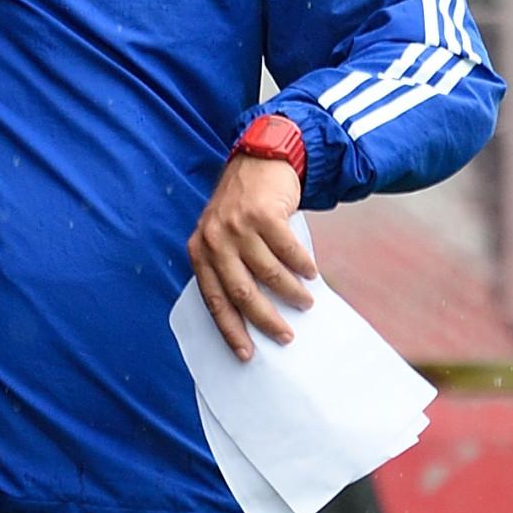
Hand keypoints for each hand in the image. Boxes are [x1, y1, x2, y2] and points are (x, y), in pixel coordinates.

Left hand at [188, 153, 316, 360]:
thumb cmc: (243, 205)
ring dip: (292, 293)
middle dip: (266, 320)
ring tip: (306, 302)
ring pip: (269, 274)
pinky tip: (312, 274)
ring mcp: (238, 226)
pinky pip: (288, 251)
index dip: (231, 330)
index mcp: (201, 251)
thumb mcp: (223, 234)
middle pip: (242, 293)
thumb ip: (229, 266)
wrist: (259, 158)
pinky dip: (303, 266)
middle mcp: (215, 240)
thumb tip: (255, 312)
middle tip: (286, 336)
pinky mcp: (263, 215)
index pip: (214, 300)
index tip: (246, 354)